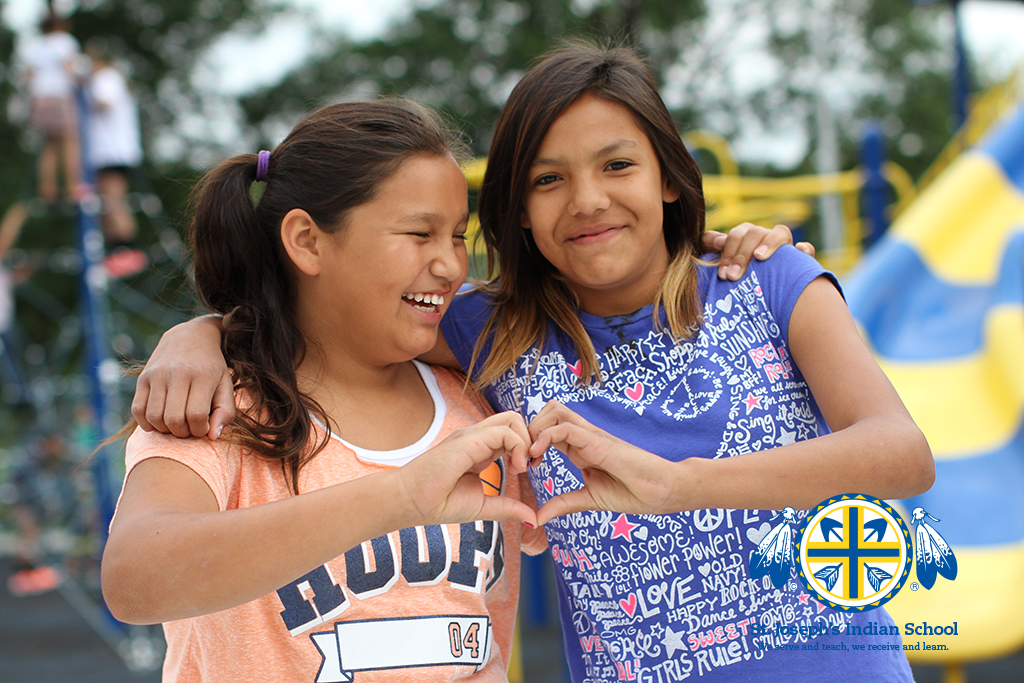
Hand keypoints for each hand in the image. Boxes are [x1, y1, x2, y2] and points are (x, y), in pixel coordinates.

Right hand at [131, 316, 234, 438]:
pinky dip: (147, 423)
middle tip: (190, 427)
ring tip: (177, 424)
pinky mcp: (143, 377)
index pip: (197, 416)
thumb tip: (212, 437)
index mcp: (202, 375)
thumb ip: (225, 411)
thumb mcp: (226, 385)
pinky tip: (160, 421)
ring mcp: (157, 374)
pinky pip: (138, 410)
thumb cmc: (212, 367)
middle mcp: (177, 373)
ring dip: (166, 430)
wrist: (191, 336)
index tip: (205, 427)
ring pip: (155, 417)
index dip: (200, 430)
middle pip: (174, 420)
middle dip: (183, 432)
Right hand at [396, 411, 539, 526]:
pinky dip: (518, 447)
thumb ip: (507, 508)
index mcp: (480, 448)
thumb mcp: (482, 507)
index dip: (526, 448)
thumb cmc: (439, 503)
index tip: (526, 471)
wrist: (409, 502)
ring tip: (521, 468)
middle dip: (530, 439)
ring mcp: (472, 435)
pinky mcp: (469, 440)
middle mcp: (477, 437)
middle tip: (529, 466)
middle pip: (514, 419)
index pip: (511, 433)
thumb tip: (533, 519)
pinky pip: (504, 432)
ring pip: (513, 419)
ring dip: (526, 442)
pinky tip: (515, 469)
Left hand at [528, 401, 681, 524]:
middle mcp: (584, 437)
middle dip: (529, 428)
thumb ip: (564, 504)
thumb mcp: (590, 499)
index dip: (531, 441)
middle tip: (523, 456)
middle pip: (548, 411)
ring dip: (536, 427)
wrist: (664, 491)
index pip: (549, 428)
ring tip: (530, 454)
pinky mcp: (599, 442)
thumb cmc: (634, 493)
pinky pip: (567, 427)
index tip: (524, 465)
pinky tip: (538, 455)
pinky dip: (547, 436)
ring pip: (555, 411)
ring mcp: (592, 437)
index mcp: (581, 448)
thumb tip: (537, 518)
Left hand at [701, 223, 815, 280]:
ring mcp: (784, 249)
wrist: (760, 307)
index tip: (722, 273)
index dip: (728, 250)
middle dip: (741, 253)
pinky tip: (799, 251)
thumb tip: (715, 241)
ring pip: (780, 232)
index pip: (737, 234)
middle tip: (731, 276)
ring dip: (769, 242)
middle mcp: (765, 240)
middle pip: (755, 232)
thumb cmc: (737, 285)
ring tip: (759, 258)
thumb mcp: (722, 269)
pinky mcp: (801, 261)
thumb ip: (713, 249)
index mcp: (746, 240)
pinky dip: (804, 248)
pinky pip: (807, 250)